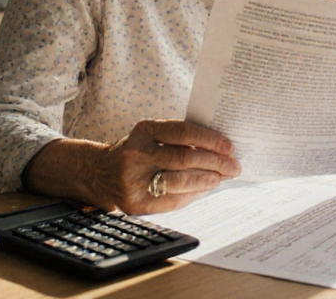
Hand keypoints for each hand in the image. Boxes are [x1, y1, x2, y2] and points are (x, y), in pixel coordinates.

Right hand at [89, 120, 240, 214]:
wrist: (101, 173)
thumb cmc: (138, 152)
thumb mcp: (153, 136)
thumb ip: (180, 139)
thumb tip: (220, 150)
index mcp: (145, 131)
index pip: (183, 132)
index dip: (209, 139)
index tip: (229, 147)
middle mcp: (137, 154)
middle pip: (184, 158)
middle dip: (215, 163)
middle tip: (233, 166)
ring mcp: (134, 181)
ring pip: (179, 182)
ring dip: (206, 181)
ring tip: (221, 178)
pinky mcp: (136, 204)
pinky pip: (172, 201)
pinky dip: (193, 195)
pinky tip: (203, 190)